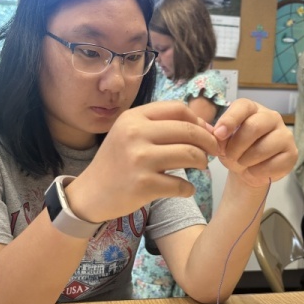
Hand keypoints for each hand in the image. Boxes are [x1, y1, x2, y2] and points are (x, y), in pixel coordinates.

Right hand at [66, 101, 218, 221]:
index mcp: (133, 117)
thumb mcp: (129, 133)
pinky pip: (181, 184)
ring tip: (200, 167)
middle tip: (213, 152)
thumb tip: (205, 126)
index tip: (207, 133)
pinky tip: (186, 189)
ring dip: (202, 163)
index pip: (178, 109)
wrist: (90, 193)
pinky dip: (189, 188)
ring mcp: (139, 159)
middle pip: (189, 131)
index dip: (199, 121)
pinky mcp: (143, 184)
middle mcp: (135, 134)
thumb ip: (160, 125)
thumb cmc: (117, 163)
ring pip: (190, 155)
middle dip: (208, 142)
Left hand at [211, 99, 297, 187]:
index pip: (243, 106)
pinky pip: (272, 165)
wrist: (248, 170)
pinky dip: (257, 172)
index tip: (218, 134)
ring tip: (242, 163)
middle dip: (236, 146)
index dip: (229, 120)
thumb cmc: (235, 149)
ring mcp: (285, 134)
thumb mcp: (221, 141)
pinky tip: (254, 170)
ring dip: (246, 160)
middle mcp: (271, 117)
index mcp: (252, 109)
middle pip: (253, 127)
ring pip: (263, 148)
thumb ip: (215, 134)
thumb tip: (210, 131)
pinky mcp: (292, 153)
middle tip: (229, 156)